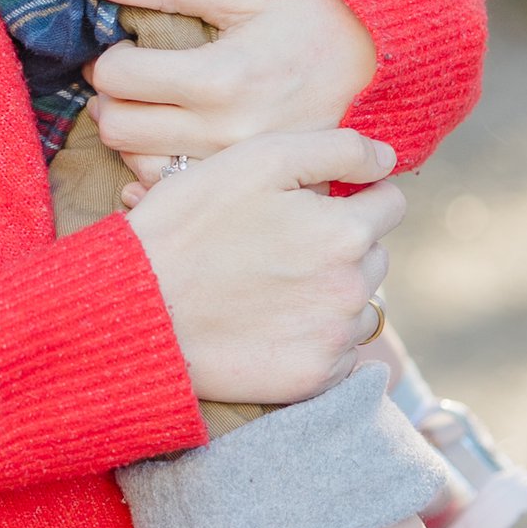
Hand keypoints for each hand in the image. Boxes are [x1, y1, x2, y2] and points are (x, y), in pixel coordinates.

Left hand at [84, 0, 379, 188]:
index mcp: (222, 78)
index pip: (118, 76)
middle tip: (131, 78)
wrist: (388, 66)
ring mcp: (237, 168)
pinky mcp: (248, 186)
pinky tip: (171, 141)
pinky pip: (174, 192)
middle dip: (111, 97)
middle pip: (117, 127)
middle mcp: (226, 133)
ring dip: (132, 134)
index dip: (108, 58)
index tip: (126, 49)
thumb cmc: (318, 18)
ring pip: (137, 164)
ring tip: (154, 106)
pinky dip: (156, 167)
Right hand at [123, 129, 402, 408]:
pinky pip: (338, 351)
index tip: (312, 202)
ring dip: (332, 292)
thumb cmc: (189, 225)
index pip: (390, 202)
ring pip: (359, 304)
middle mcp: (353, 288)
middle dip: (341, 243)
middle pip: (374, 253)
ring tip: (270, 286)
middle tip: (278, 244)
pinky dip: (315, 337)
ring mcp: (335, 338)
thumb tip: (388, 158)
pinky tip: (270, 324)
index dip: (353, 194)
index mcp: (346, 231)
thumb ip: (335, 149)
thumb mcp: (256, 160)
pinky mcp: (312, 378)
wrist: (137, 311)